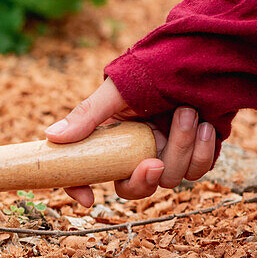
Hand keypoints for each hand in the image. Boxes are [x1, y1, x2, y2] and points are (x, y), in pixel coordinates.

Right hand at [45, 78, 216, 206]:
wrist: (200, 57)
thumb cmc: (152, 68)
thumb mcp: (116, 90)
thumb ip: (87, 115)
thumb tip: (51, 136)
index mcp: (112, 137)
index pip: (88, 170)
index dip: (80, 187)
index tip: (88, 200)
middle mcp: (137, 150)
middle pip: (132, 187)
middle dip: (144, 179)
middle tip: (153, 162)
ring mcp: (166, 153)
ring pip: (169, 177)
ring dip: (181, 147)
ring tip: (187, 112)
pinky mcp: (194, 154)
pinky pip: (197, 170)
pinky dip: (203, 151)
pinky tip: (205, 125)